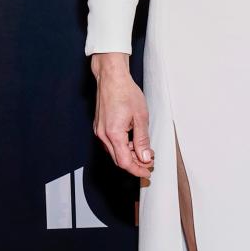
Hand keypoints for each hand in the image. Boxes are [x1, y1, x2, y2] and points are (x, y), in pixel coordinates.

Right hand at [91, 53, 154, 176]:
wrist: (112, 78)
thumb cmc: (125, 92)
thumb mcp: (141, 117)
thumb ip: (142, 140)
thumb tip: (145, 157)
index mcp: (113, 133)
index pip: (124, 162)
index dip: (137, 170)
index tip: (147, 172)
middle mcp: (103, 135)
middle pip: (119, 160)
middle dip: (135, 164)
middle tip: (149, 163)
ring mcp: (100, 131)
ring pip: (115, 152)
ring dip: (129, 155)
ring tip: (144, 151)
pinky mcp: (100, 127)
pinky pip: (111, 144)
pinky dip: (123, 147)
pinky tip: (133, 143)